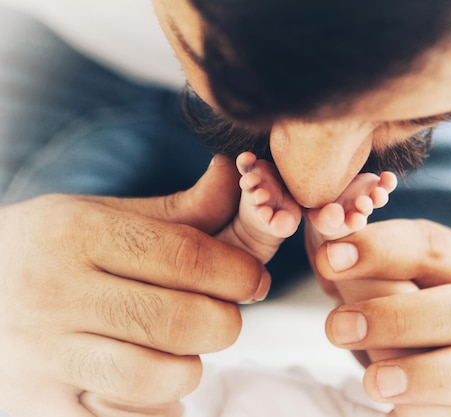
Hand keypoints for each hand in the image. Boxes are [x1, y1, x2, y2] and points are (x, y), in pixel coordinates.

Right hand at [0, 155, 269, 416]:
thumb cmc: (49, 250)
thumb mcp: (100, 215)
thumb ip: (178, 209)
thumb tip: (233, 175)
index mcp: (77, 234)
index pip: (186, 256)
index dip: (238, 272)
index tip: (255, 280)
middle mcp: (56, 294)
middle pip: (182, 322)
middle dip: (225, 322)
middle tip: (223, 315)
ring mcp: (44, 356)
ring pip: (159, 378)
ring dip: (190, 366)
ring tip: (180, 349)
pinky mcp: (41, 405)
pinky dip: (157, 406)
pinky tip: (149, 379)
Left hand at [315, 219, 450, 415]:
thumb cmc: (418, 315)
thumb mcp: (389, 283)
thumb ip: (356, 260)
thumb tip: (321, 224)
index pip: (431, 246)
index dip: (379, 250)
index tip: (329, 258)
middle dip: (398, 318)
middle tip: (337, 328)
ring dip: (427, 375)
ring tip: (373, 383)